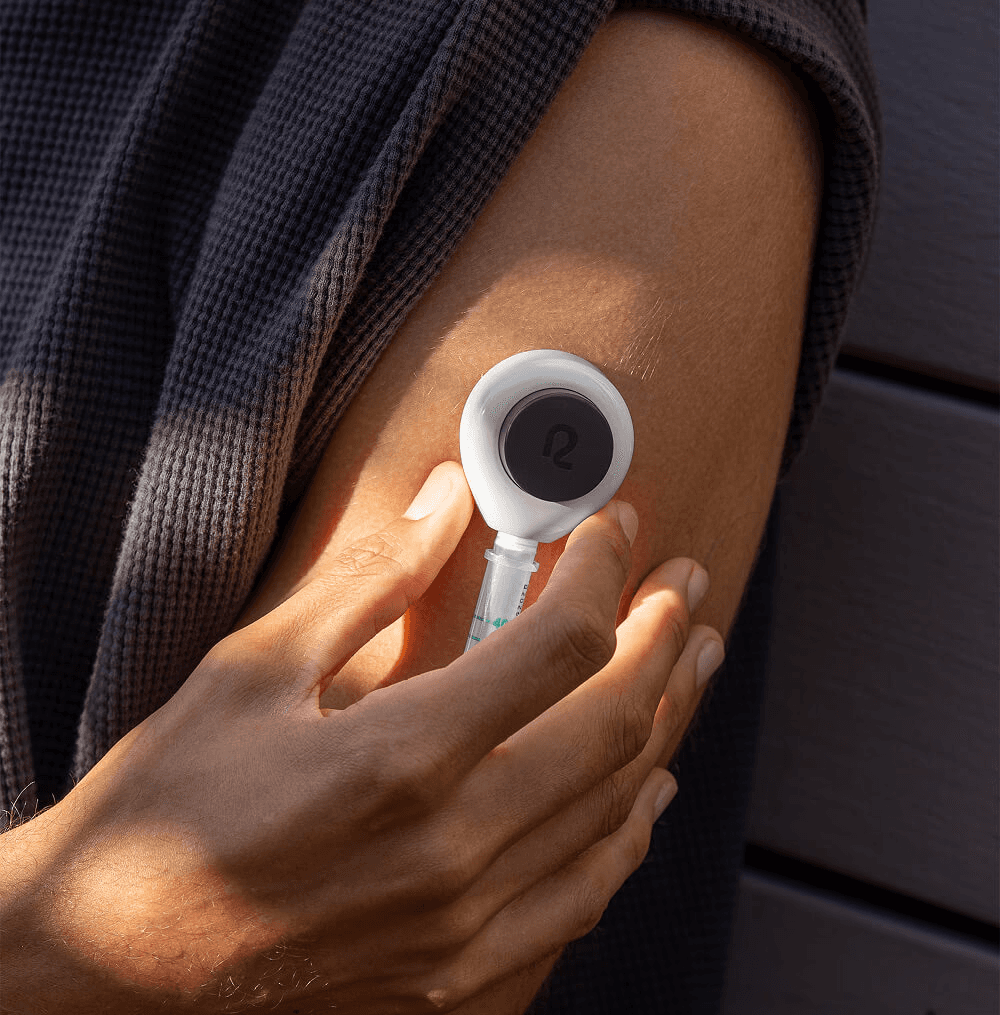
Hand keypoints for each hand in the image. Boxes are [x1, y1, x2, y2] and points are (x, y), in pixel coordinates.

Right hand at [3, 462, 722, 1013]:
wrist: (115, 960)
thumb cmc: (166, 804)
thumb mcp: (252, 668)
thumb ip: (368, 578)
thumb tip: (445, 499)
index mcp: (398, 761)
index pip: (558, 645)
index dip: (600, 572)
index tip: (611, 529)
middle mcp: (452, 852)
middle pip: (614, 725)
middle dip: (663, 638)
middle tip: (682, 584)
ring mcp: (466, 927)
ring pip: (617, 810)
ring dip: (667, 721)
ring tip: (690, 660)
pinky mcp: (461, 973)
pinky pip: (586, 895)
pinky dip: (628, 828)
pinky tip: (645, 786)